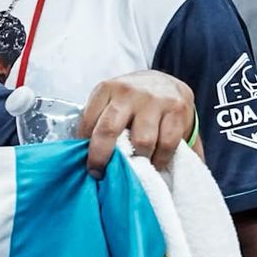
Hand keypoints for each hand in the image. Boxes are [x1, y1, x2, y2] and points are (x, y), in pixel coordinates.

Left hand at [78, 70, 193, 175]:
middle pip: (109, 130)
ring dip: (137, 161)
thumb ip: (98, 121)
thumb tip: (79, 154)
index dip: (85, 147)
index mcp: (107, 89)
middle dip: (101, 157)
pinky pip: (166, 144)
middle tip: (100, 173)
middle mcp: (129, 92)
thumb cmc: (132, 100)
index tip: (87, 164)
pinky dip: (159, 159)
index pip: (88, 121)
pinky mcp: (177, 110)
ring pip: (142, 142)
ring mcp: (154, 100)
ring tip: (135, 168)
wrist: (168, 82)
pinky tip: (155, 162)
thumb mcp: (112, 101)